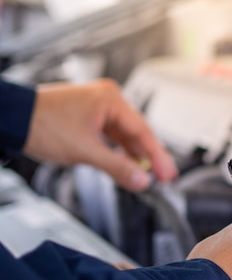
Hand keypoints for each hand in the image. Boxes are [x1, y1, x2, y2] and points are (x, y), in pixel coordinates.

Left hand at [23, 78, 177, 190]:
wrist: (10, 118)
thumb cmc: (41, 125)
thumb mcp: (85, 151)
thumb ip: (118, 168)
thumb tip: (142, 181)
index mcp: (111, 99)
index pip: (143, 131)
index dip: (158, 156)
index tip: (169, 175)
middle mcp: (108, 98)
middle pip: (137, 133)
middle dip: (149, 157)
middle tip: (164, 178)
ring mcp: (98, 106)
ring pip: (124, 135)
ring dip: (133, 155)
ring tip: (146, 175)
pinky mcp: (89, 115)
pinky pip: (111, 135)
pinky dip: (119, 150)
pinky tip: (126, 164)